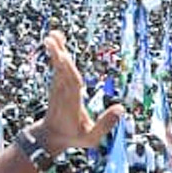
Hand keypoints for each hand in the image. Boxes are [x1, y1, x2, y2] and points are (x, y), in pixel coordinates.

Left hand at [41, 31, 123, 155]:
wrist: (49, 136)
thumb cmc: (73, 137)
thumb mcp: (91, 138)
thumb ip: (105, 124)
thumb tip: (121, 108)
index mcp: (72, 104)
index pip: (71, 85)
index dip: (67, 71)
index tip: (62, 57)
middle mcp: (62, 93)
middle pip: (62, 71)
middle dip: (58, 55)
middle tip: (52, 39)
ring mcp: (57, 88)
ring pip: (57, 67)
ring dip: (56, 50)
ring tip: (53, 33)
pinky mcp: (55, 84)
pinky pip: (56, 66)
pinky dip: (56, 53)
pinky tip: (55, 40)